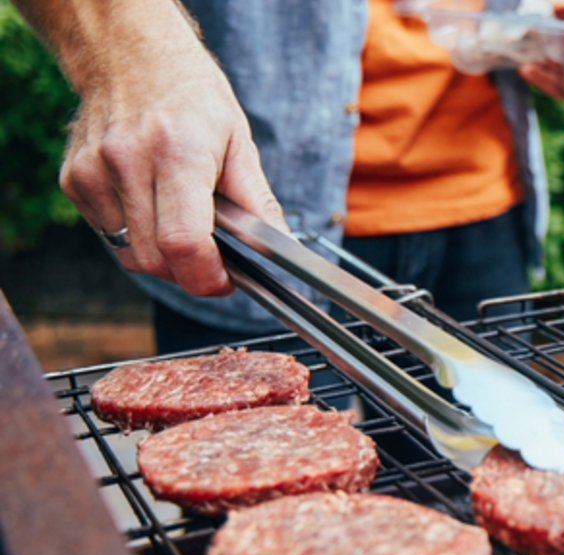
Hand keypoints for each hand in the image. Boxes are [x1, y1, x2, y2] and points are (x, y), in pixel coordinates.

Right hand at [47, 6, 284, 296]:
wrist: (130, 56)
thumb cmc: (192, 98)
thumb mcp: (239, 142)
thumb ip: (258, 201)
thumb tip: (282, 248)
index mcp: (178, 153)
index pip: (183, 242)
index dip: (207, 276)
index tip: (225, 281)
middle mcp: (127, 163)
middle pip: (155, 260)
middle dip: (189, 272)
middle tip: (213, 257)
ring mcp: (93, 173)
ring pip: (130, 256)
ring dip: (162, 257)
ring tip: (183, 222)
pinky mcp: (73, 182)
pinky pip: (109, 236)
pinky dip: (136, 236)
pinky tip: (152, 205)